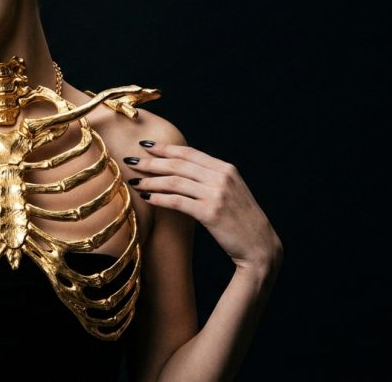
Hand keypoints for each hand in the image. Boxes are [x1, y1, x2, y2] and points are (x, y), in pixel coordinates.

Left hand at [125, 142, 281, 271]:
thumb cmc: (241, 221)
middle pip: (178, 164)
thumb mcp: (230, 191)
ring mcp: (217, 194)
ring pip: (174, 181)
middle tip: (131, 161)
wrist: (260, 246)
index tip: (145, 145)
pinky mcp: (211, 213)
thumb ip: (210, 178)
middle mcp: (221, 177)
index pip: (189, 152)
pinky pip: (178, 202)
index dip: (165, 148)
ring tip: (134, 181)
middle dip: (151, 162)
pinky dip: (159, 199)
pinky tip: (146, 199)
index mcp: (226, 169)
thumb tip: (180, 169)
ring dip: (150, 181)